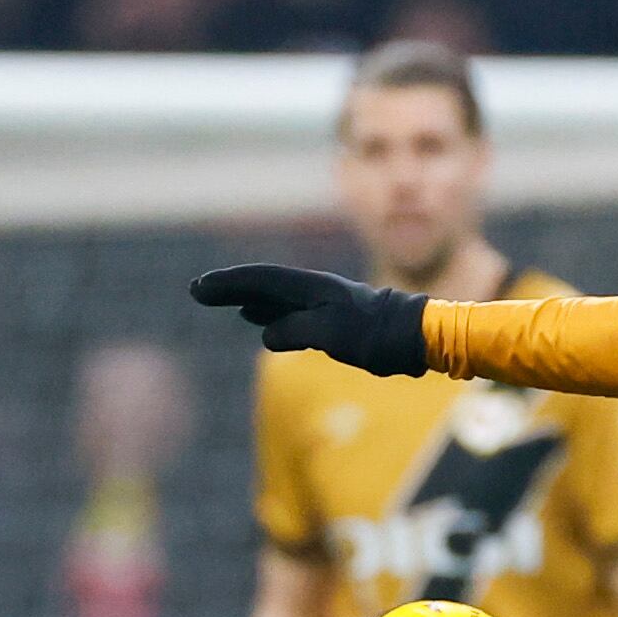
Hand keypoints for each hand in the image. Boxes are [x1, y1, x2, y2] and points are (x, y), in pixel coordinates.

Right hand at [188, 264, 431, 376]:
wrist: (419, 336)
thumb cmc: (378, 335)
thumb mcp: (331, 334)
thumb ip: (294, 331)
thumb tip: (266, 334)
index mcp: (312, 288)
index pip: (260, 280)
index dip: (227, 284)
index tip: (198, 289)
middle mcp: (316, 291)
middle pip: (264, 286)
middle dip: (231, 289)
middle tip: (198, 292)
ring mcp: (327, 305)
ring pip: (278, 299)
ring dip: (249, 302)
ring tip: (226, 306)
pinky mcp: (337, 321)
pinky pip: (292, 314)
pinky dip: (271, 317)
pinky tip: (264, 325)